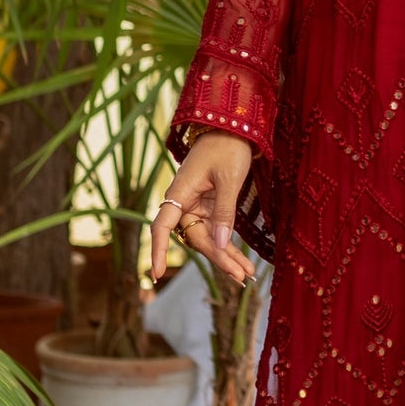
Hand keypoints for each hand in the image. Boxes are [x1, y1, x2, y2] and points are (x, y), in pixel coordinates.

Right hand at [149, 132, 255, 287]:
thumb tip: (220, 244)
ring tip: (247, 275)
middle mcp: (184, 202)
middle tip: (241, 277)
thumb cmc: (227, 148)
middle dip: (218, 258)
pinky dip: (230, 246)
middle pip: (195, 238)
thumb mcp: (229, 180)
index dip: (159, 250)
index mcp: (180, 192)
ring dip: (227, 257)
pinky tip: (243, 263)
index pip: (162, 227)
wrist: (234, 129)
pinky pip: (217, 231)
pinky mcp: (210, 207)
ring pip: (208, 239)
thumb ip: (224, 212)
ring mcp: (197, 206)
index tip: (157, 273)